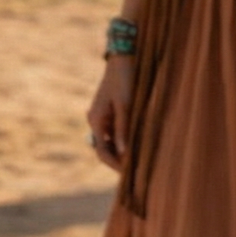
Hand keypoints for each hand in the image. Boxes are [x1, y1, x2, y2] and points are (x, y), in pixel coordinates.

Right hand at [87, 55, 134, 171]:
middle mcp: (95, 121)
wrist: (123, 61)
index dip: (115, 165)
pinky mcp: (107, 113)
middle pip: (104, 148)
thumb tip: (124, 153)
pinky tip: (137, 143)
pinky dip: (123, 140)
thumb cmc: (125, 82)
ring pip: (109, 141)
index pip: (102, 151)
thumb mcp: (126, 107)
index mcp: (96, 121)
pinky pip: (113, 132)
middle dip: (119, 160)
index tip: (130, 174)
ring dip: (122, 151)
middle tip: (138, 170)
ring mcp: (100, 117)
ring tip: (140, 158)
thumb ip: (124, 130)